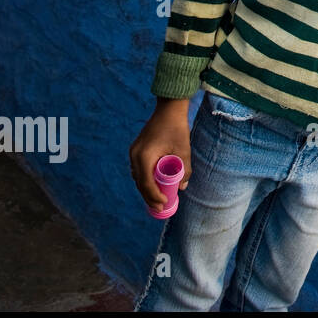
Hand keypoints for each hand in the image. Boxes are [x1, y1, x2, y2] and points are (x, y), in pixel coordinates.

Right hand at [129, 99, 191, 213]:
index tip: (164, 204)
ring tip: (158, 199)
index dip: (154, 196)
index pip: (146, 183)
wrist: (169, 109)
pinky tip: (153, 185)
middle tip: (160, 208)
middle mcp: (135, 155)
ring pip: (138, 177)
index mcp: (144, 156)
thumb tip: (182, 188)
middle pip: (139, 182)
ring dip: (146, 189)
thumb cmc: (177, 128)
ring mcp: (133, 152)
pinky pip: (139, 169)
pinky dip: (145, 179)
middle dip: (149, 197)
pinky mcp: (136, 149)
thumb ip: (184, 169)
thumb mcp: (184, 150)